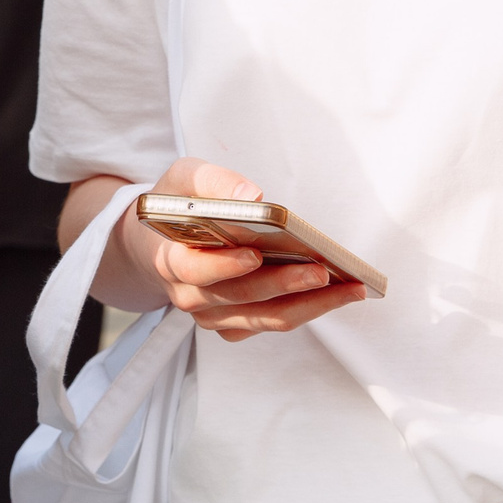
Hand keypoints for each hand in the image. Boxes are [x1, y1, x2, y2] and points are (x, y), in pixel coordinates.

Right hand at [121, 158, 367, 342]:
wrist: (154, 244)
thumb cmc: (175, 206)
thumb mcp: (183, 179)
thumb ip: (214, 182)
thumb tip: (254, 196)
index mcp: (169, 259)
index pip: (194, 270)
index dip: (224, 266)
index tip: (256, 253)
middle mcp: (189, 296)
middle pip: (241, 297)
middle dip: (285, 284)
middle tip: (323, 270)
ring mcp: (212, 315)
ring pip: (265, 318)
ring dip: (309, 305)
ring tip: (349, 286)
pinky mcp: (232, 324)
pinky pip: (271, 324)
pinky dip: (305, 311)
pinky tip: (334, 294)